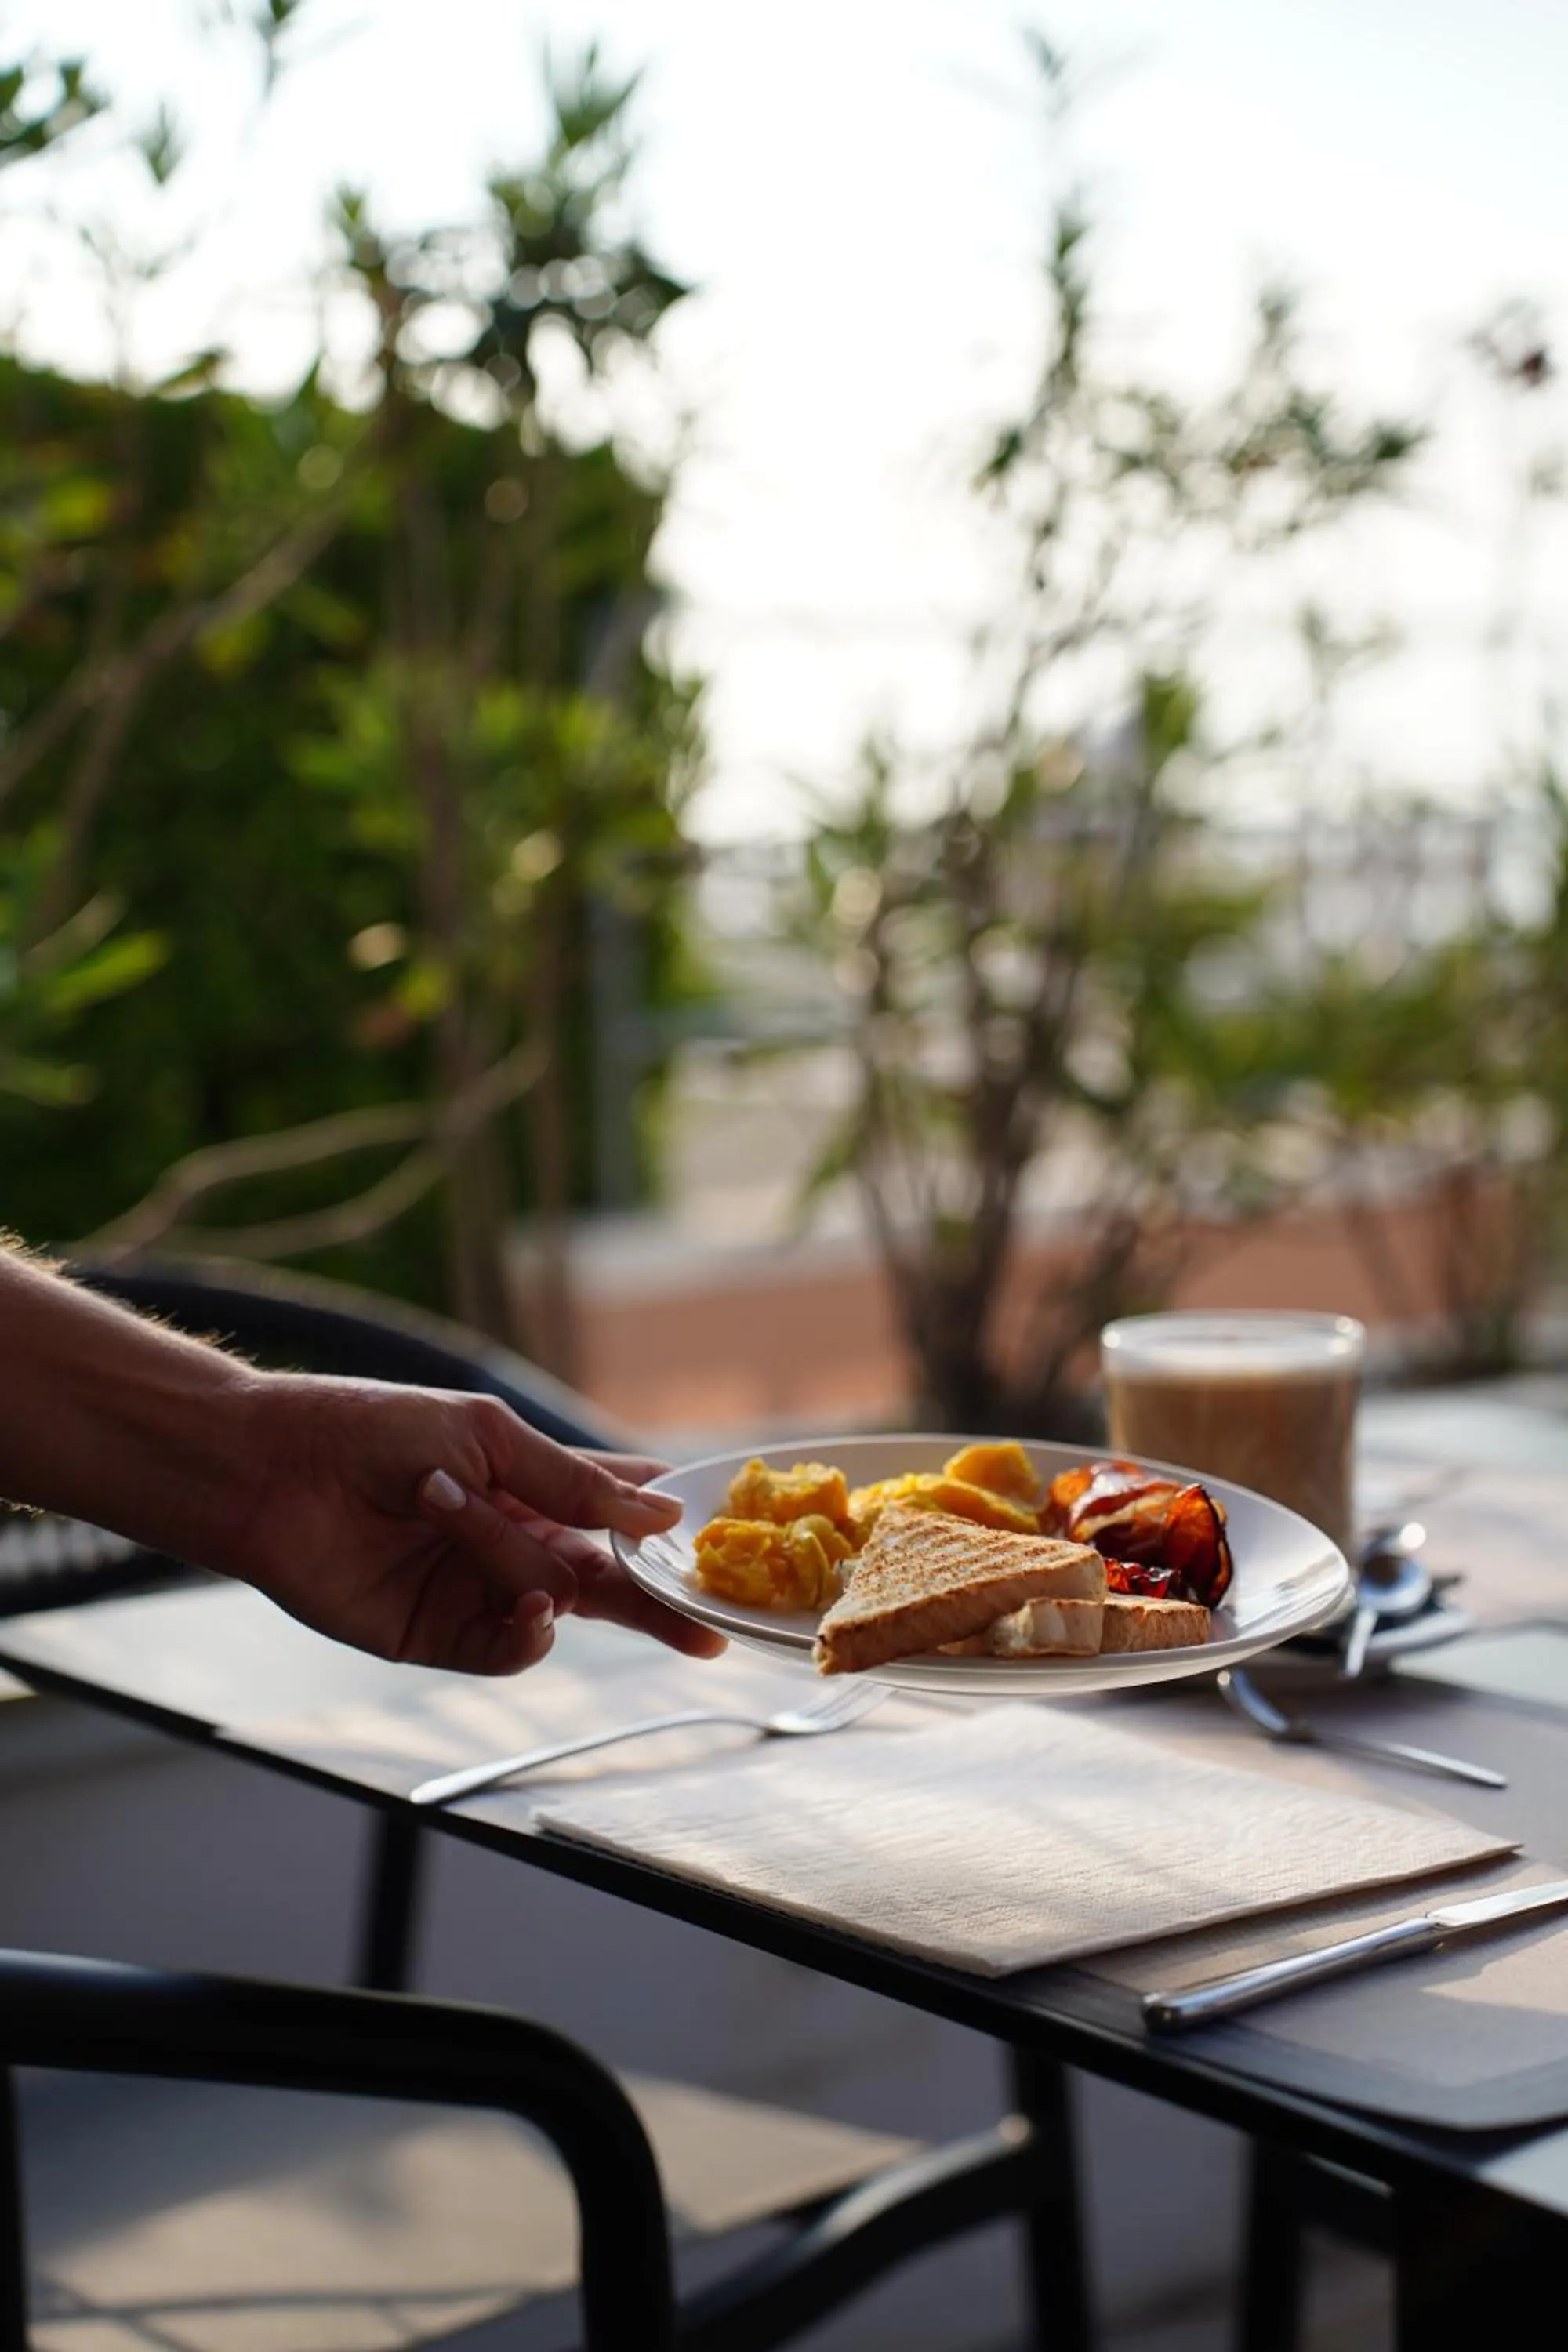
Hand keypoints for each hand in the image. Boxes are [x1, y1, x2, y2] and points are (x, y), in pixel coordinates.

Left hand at [231, 1373, 726, 1675]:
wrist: (271, 1473)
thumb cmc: (372, 1430)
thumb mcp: (484, 1436)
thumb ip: (572, 1483)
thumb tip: (663, 1514)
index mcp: (531, 1481)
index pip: (618, 1506)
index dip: (670, 1525)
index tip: (727, 1543)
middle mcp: (513, 1539)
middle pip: (608, 1577)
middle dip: (662, 1601)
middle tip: (714, 1627)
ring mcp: (479, 1589)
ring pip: (557, 1603)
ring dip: (534, 1573)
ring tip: (473, 1532)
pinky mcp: (440, 1635)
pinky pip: (510, 1649)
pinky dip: (529, 1634)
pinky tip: (528, 1610)